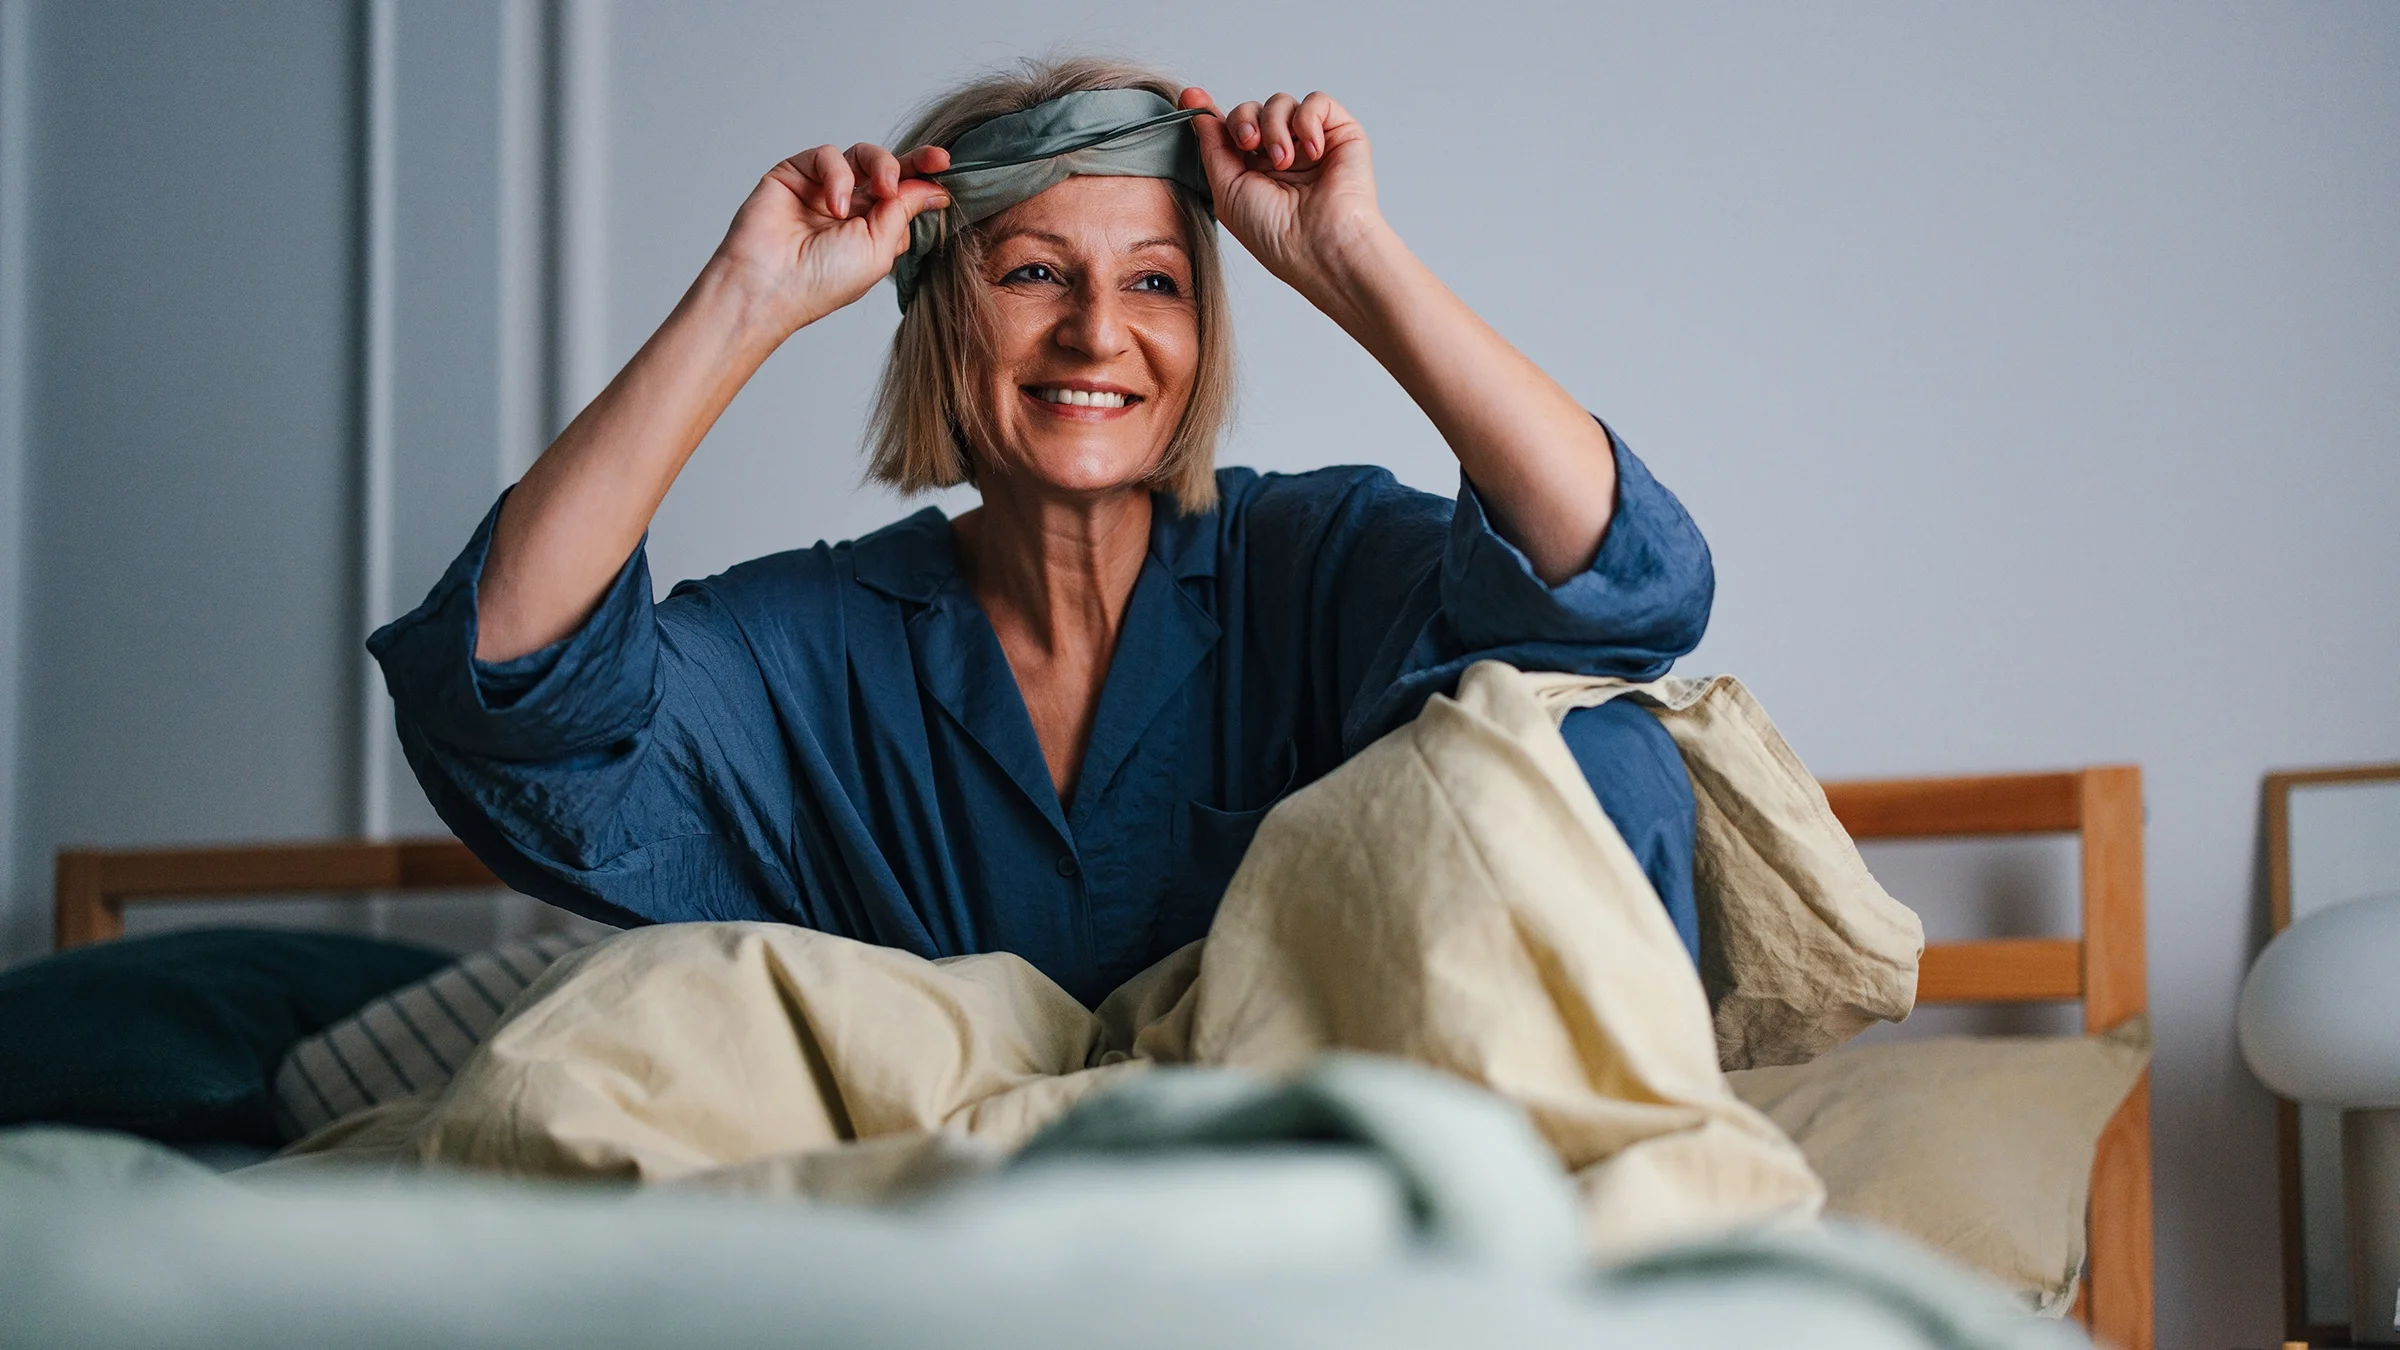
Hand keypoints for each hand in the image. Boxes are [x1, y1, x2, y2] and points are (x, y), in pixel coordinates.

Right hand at [708, 141, 951, 338]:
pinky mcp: (795, 173)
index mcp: (871, 230)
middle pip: (887, 170)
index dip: (925, 179)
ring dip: (881, 166)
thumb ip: (904, 212)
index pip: (903, 196)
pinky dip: (837, 175)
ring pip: (861, 155)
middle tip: (935, 160)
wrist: (770, 285)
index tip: (946, 167)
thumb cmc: (822, 281)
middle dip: (914, 160)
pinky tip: (835, 205)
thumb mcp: (878, 250)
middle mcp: (849, 207)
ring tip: (881, 190)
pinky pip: (828, 156)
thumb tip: (935, 189)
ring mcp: (822, 189)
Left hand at [1178, 86, 1386, 306]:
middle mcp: (1281, 154)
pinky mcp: (1341, 133)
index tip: (1192, 96)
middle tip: (1249, 145)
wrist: (1319, 245)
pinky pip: (1317, 102)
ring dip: (1274, 127)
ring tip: (1283, 161)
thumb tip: (1197, 110)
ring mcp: (1310, 143)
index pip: (1231, 131)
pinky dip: (1308, 120)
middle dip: (1243, 121)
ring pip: (1280, 102)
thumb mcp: (1226, 191)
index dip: (1210, 111)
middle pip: (1251, 110)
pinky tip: (1311, 151)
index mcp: (1253, 171)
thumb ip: (1212, 148)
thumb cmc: (1274, 232)